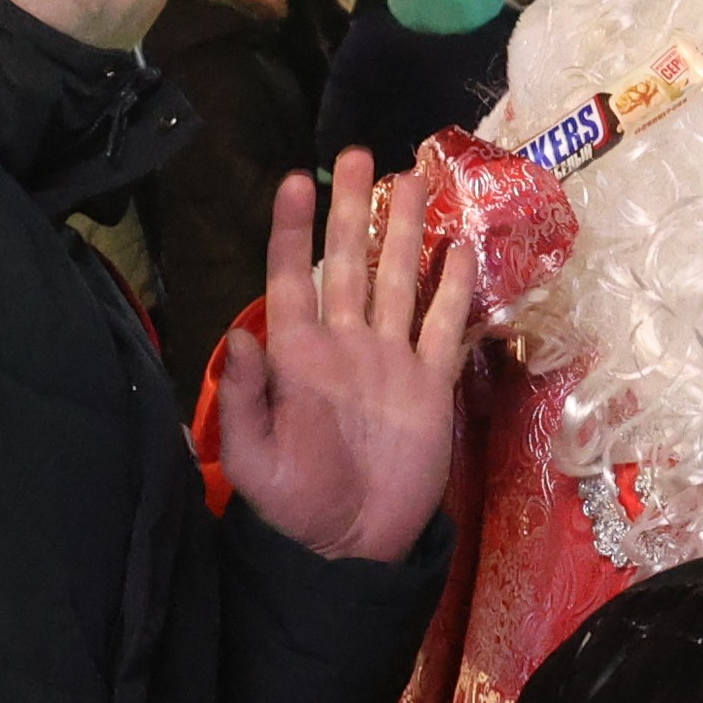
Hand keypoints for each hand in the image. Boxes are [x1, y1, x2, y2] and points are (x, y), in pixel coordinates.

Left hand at [219, 157, 468, 564]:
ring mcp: (391, 361)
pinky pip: (445, 327)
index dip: (292, 231)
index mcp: (300, 357)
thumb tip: (240, 335)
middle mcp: (346, 345)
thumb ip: (247, 401)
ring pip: (401, 281)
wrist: (354, 548)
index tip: (294, 181)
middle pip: (350, 263)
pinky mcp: (430, 385)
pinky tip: (462, 250)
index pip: (292, 278)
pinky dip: (455, 289)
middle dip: (353, 209)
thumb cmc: (298, 507)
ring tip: (413, 180)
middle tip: (357, 154)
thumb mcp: (256, 462)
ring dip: (405, 232)